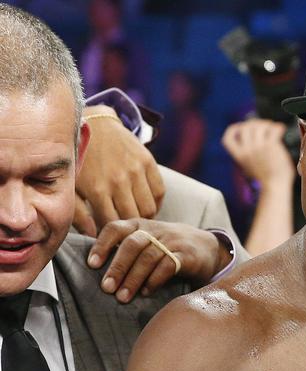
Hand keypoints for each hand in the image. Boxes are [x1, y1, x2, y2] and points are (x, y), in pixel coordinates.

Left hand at [75, 109, 164, 236]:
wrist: (92, 123)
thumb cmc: (79, 158)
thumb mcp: (71, 185)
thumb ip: (79, 212)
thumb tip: (93, 235)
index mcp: (99, 189)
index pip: (112, 224)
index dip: (112, 234)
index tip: (109, 236)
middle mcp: (120, 181)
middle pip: (134, 219)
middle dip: (129, 228)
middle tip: (124, 230)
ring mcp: (136, 171)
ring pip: (150, 209)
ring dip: (144, 217)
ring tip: (134, 217)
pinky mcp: (148, 162)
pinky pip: (159, 192)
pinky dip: (155, 202)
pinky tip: (144, 203)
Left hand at [89, 219, 231, 300]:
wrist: (209, 247)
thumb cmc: (169, 247)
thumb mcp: (148, 240)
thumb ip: (126, 247)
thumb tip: (95, 267)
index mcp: (140, 225)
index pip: (115, 228)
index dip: (102, 245)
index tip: (92, 265)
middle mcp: (155, 230)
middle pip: (132, 244)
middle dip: (117, 267)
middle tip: (107, 288)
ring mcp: (173, 242)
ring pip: (148, 257)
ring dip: (133, 278)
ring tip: (123, 297)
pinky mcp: (188, 255)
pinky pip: (168, 266)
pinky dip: (154, 280)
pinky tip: (145, 292)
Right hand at [222, 119, 295, 184]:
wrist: (275, 187)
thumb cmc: (267, 181)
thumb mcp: (250, 168)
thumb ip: (249, 156)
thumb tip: (255, 144)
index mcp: (239, 156)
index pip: (227, 138)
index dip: (234, 129)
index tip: (242, 127)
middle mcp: (247, 150)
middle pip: (245, 127)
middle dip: (254, 123)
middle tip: (264, 126)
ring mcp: (258, 147)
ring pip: (259, 126)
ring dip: (267, 124)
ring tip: (273, 128)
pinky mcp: (271, 146)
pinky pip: (273, 129)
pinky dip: (277, 127)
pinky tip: (281, 129)